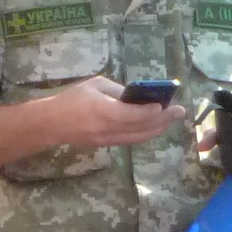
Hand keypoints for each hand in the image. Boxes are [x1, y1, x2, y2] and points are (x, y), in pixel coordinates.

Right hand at [50, 76, 184, 147]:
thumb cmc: (72, 99)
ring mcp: (108, 139)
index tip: (164, 106)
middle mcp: (108, 128)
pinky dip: (146, 133)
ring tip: (172, 119)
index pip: (132, 115)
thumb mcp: (94, 85)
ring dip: (158, 128)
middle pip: (141, 128)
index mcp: (103, 111)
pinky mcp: (107, 145)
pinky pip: (131, 140)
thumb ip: (117, 90)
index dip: (150, 112)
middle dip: (163, 120)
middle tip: (180, 111)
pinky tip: (156, 126)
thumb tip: (137, 96)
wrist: (51, 123)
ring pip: (139, 137)